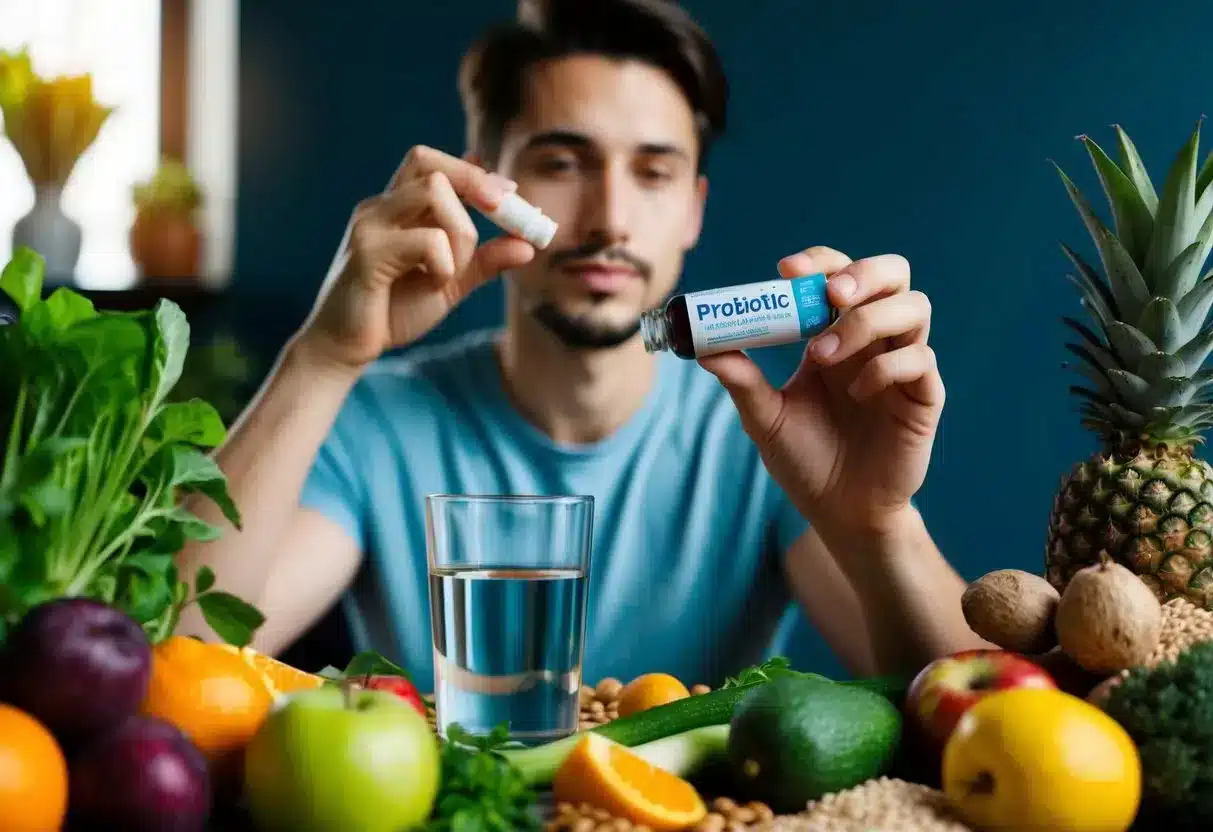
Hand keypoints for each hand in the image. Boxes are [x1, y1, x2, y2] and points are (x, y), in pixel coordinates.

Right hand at [298, 145, 536, 368]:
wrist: (346, 348)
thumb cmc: (392, 311)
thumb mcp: (450, 282)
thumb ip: (484, 262)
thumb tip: (528, 245)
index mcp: (396, 208)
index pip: (433, 164)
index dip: (474, 171)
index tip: (509, 195)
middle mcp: (380, 208)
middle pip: (430, 164)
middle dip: (475, 181)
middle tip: (504, 207)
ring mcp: (369, 226)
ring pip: (434, 194)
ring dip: (462, 231)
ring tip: (453, 270)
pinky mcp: (366, 253)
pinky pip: (427, 240)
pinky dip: (445, 263)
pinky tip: (433, 284)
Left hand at [699, 246, 942, 540]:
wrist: (838, 512)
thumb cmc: (805, 460)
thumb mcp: (765, 419)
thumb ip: (741, 380)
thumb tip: (705, 347)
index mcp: (835, 334)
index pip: (838, 275)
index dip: (818, 262)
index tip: (784, 270)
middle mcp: (873, 342)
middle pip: (892, 274)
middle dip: (862, 273)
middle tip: (827, 295)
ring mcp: (902, 366)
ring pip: (914, 307)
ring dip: (867, 320)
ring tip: (822, 354)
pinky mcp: (923, 397)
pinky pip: (920, 360)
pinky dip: (885, 367)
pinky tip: (857, 393)